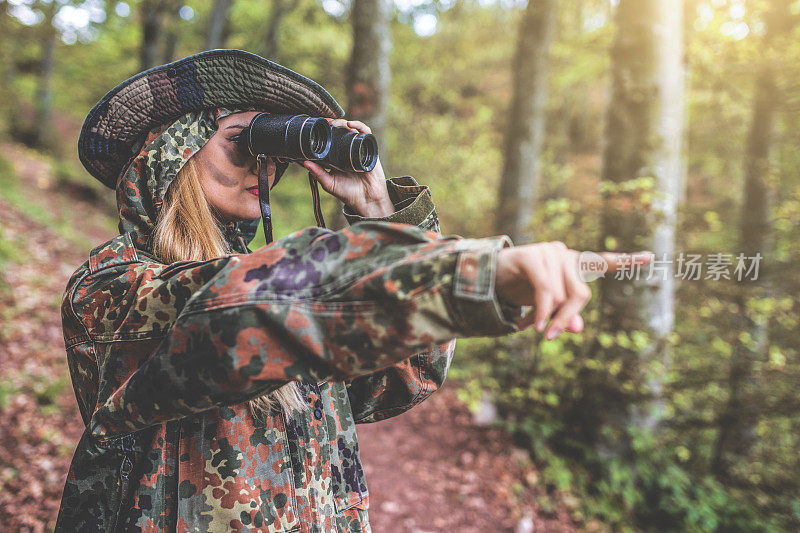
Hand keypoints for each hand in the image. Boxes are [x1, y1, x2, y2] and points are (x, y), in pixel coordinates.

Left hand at [299, 119, 394, 217]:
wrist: (367, 200)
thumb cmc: (348, 193)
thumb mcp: (329, 183)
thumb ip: (318, 173)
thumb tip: (304, 162)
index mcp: (335, 157)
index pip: (327, 141)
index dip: (320, 133)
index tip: (311, 129)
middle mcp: (346, 151)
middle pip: (338, 131)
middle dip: (329, 124)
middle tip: (320, 122)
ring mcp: (358, 148)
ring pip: (350, 129)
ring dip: (341, 122)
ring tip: (332, 122)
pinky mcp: (369, 148)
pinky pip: (365, 132)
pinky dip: (359, 125)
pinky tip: (350, 124)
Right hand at [495, 242, 653, 339]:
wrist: (486, 277)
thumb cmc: (520, 289)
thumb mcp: (545, 306)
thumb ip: (565, 315)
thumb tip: (578, 329)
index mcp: (573, 265)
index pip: (603, 262)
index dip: (627, 260)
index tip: (651, 258)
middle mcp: (565, 254)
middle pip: (581, 294)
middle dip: (566, 320)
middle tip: (551, 337)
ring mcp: (549, 252)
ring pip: (560, 296)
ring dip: (546, 318)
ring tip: (530, 327)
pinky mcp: (531, 255)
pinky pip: (544, 291)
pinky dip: (539, 312)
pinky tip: (528, 325)